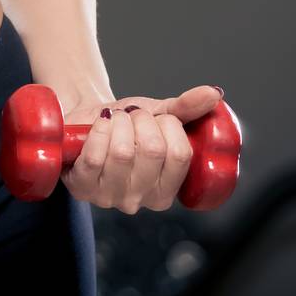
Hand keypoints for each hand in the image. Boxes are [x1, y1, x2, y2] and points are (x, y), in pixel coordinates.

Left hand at [59, 85, 224, 211]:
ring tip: (114, 120)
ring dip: (118, 122)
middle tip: (132, 117)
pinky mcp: (81, 188)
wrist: (87, 120)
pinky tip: (98, 125)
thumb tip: (214, 95)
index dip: (168, 125)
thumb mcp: (159, 115)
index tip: (156, 118)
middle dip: (141, 120)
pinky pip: (95, 157)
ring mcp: (109, 198)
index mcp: (166, 191)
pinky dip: (98, 130)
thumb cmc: (126, 123)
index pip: (181, 155)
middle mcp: (139, 201)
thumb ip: (187, 108)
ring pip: (123, 153)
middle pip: (152, 151)